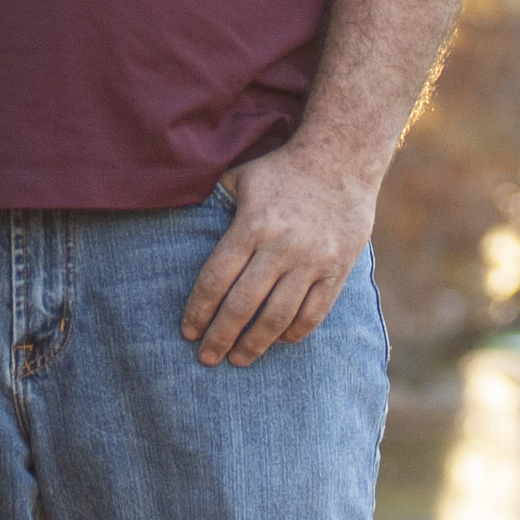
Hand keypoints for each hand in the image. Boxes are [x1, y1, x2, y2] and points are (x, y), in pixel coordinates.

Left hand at [177, 146, 377, 366]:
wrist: (342, 160)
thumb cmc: (282, 170)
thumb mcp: (240, 177)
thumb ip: (213, 203)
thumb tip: (177, 223)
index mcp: (252, 224)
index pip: (216, 278)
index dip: (199, 310)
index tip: (188, 331)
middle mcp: (281, 246)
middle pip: (243, 304)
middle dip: (220, 336)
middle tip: (206, 358)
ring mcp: (312, 261)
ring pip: (278, 316)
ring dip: (254, 344)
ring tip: (238, 359)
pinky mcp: (337, 270)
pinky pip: (313, 314)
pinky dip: (292, 334)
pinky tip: (276, 342)